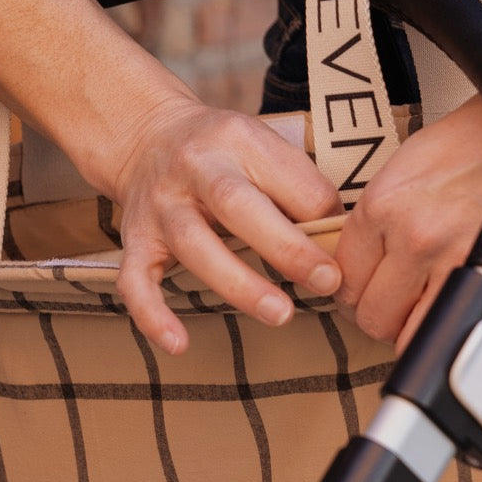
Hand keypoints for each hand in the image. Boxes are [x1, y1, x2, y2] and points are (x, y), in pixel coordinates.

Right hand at [110, 92, 341, 353]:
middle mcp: (193, 169)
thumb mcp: (262, 145)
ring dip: (238, 283)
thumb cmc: (223, 152)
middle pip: (235, 205)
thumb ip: (299, 185)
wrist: (146, 137)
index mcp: (236, 139)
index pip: (286, 176)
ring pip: (193, 244)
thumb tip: (341, 241)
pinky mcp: (136, 240)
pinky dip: (153, 314)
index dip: (321, 214)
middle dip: (285, 248)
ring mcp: (161, 206)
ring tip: (280, 314)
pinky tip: (178, 344)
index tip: (346, 249)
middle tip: (327, 282)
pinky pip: (135, 280)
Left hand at [333, 36, 481, 350]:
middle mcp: (407, 233)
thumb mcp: (416, 161)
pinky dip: (449, 335)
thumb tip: (370, 259)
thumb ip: (386, 213)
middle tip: (411, 302)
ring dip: (415, 329)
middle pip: (367, 311)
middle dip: (386, 313)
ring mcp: (447, 260)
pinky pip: (445, 336)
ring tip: (439, 308)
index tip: (379, 288)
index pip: (344, 274)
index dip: (361, 287)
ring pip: (400, 332)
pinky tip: (461, 314)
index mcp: (382, 201)